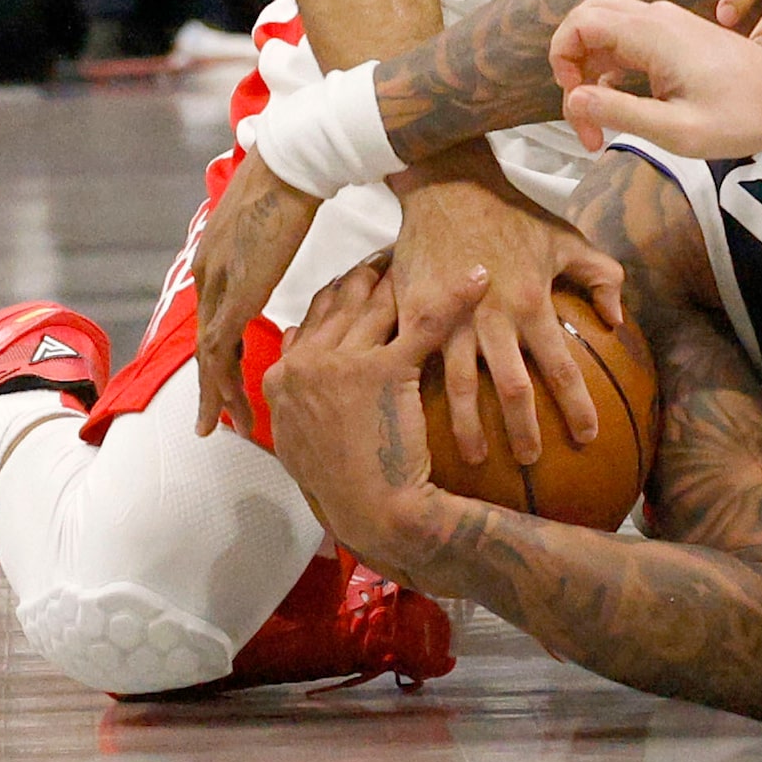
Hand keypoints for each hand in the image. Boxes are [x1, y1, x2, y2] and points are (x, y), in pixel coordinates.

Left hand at [191, 150, 326, 437]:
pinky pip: (220, 354)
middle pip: (206, 341)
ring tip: (228, 427)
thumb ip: (279, 234)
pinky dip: (222, 386)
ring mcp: (216, 285)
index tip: (232, 375)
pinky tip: (233, 409)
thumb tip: (294, 233)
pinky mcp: (233, 298)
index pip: (216, 314)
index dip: (223, 350)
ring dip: (217, 395)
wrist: (295, 164)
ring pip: (209, 355)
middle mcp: (207, 272)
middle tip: (216, 419)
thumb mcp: (283, 213)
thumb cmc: (301, 177)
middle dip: (212, 383)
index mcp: (217, 254)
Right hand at [263, 258, 478, 578]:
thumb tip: (296, 345)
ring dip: (409, 274)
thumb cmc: (344, 484)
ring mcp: (340, 365)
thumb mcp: (300, 436)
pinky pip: (425, 322)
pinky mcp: (383, 371)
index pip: (315, 314)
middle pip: (345, 300)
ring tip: (436, 252)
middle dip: (375, 270)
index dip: (344, 290)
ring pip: (379, 303)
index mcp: (281, 376)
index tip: (367, 271)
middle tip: (404, 247)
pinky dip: (455, 295)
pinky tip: (479, 275)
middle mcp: (304, 363)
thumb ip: (294, 390)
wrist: (371, 514)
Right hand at [391, 169, 625, 467]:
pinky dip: (420, 395)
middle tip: (532, 463)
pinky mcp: (413, 314)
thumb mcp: (567, 239)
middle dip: (522, 432)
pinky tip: (421, 422)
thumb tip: (619, 320)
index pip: (561, 367)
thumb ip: (602, 276)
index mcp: (532, 303)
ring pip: (458, 387)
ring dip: (468, 427)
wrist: (448, 187)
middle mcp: (492, 317)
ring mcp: (449, 318)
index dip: (576, 406)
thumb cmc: (513, 215)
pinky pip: (417, 362)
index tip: (587, 438)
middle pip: (511, 389)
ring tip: (475, 460)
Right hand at [554, 0, 761, 160]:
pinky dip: (613, 69)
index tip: (575, 103)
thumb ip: (620, 113)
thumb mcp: (677, 130)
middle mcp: (658, 18)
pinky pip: (629, 40)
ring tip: (601, 123)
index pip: (579, 23)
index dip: (561, 60)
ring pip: (607, 29)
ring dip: (592, 69)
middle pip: (588, 17)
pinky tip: (624, 107)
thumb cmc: (744, 118)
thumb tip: (573, 100)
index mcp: (653, 34)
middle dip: (571, 62)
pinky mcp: (679, 37)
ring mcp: (670, 24)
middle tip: (582, 109)